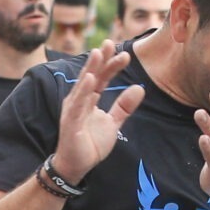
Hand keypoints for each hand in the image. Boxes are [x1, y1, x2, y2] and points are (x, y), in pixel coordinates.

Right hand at [51, 44, 139, 182]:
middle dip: (101, 59)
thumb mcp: (113, 123)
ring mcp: (73, 109)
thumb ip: (124, 106)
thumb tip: (138, 88)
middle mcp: (79, 100)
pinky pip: (78, 104)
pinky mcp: (71, 122)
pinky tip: (89, 79)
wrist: (76, 165)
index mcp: (88, 98)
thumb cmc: (90, 143)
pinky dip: (83, 91)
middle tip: (110, 43)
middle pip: (92, 75)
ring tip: (99, 53)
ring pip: (83, 85)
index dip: (112, 65)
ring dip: (91, 68)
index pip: (102, 78)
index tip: (125, 54)